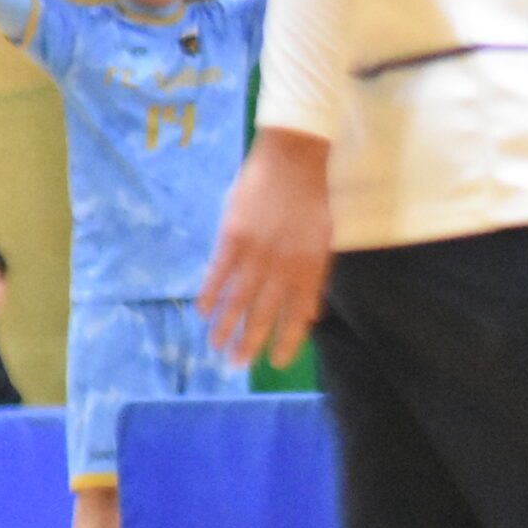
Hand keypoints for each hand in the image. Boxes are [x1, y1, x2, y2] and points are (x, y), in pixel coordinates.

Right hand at [199, 129, 334, 367]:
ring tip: (217, 349)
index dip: (288, 340)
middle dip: (250, 343)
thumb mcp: (323, 241)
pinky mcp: (234, 237)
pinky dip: (211, 294)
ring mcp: (258, 252)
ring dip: (226, 326)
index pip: (299, 315)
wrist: (293, 160)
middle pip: (264, 313)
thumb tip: (311, 314)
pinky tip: (204, 312)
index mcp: (311, 268)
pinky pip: (219, 273)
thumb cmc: (311, 200)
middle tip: (238, 366)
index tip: (278, 362)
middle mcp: (284, 266)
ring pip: (239, 298)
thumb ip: (315, 278)